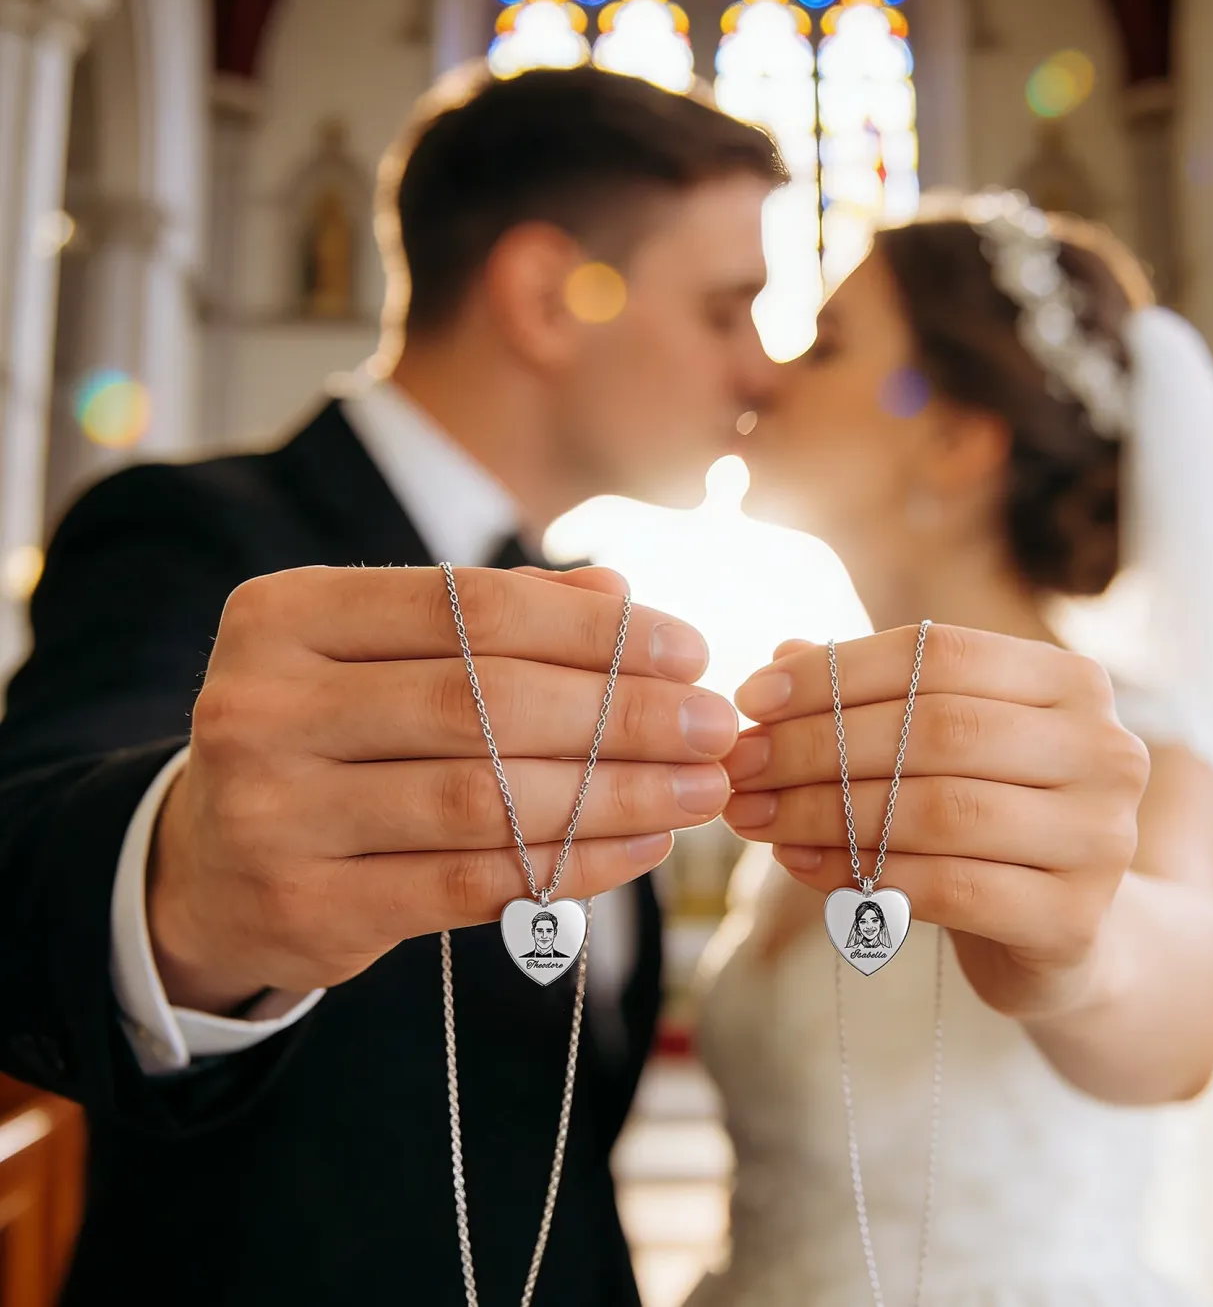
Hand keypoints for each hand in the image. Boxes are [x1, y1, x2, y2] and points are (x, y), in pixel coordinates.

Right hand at [149, 565, 736, 1012]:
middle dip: (623, 714)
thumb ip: (494, 619)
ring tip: (700, 788)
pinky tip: (642, 844)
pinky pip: (471, 884)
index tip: (689, 649)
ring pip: (485, 799)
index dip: (596, 630)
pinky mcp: (305, 907)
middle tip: (714, 725)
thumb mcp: (386, 655)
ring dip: (616, 794)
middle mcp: (262, 707)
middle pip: (484, 702)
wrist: (210, 862)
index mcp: (286, 615)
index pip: (471, 607)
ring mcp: (273, 814)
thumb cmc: (332, 734)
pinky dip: (572, 865)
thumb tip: (622, 594)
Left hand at [723, 626, 1149, 1017]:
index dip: (838, 670)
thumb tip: (779, 654)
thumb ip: (870, 695)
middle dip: (820, 746)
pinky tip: (799, 865)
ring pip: (939, 811)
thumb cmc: (984, 815)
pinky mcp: (1074, 919)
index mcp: (1072, 682)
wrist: (1062, 935)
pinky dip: (862, 875)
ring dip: (825, 813)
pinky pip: (948, 888)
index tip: (751, 697)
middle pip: (939, 729)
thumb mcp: (933, 744)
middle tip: (741, 766)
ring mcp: (1101, 838)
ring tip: (755, 816)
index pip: (941, 653)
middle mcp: (1105, 749)